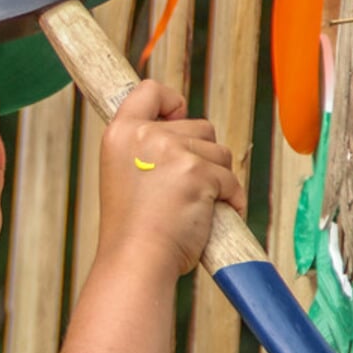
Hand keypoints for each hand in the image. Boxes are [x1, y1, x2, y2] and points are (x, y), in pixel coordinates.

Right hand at [96, 80, 244, 276]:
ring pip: (220, 153)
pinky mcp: (199, 173)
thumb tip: (186, 135)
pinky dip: (231, 200)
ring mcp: (173, 152)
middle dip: (203, 155)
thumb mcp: (125, 175)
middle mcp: (145, 135)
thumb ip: (147, 150)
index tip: (178, 116)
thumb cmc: (132, 229)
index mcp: (120, 133)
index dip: (172, 101)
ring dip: (217, 179)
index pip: (150, 91)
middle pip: (199, 125)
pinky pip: (232, 180)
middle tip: (184, 190)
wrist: (136, 260)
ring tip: (195, 207)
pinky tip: (213, 217)